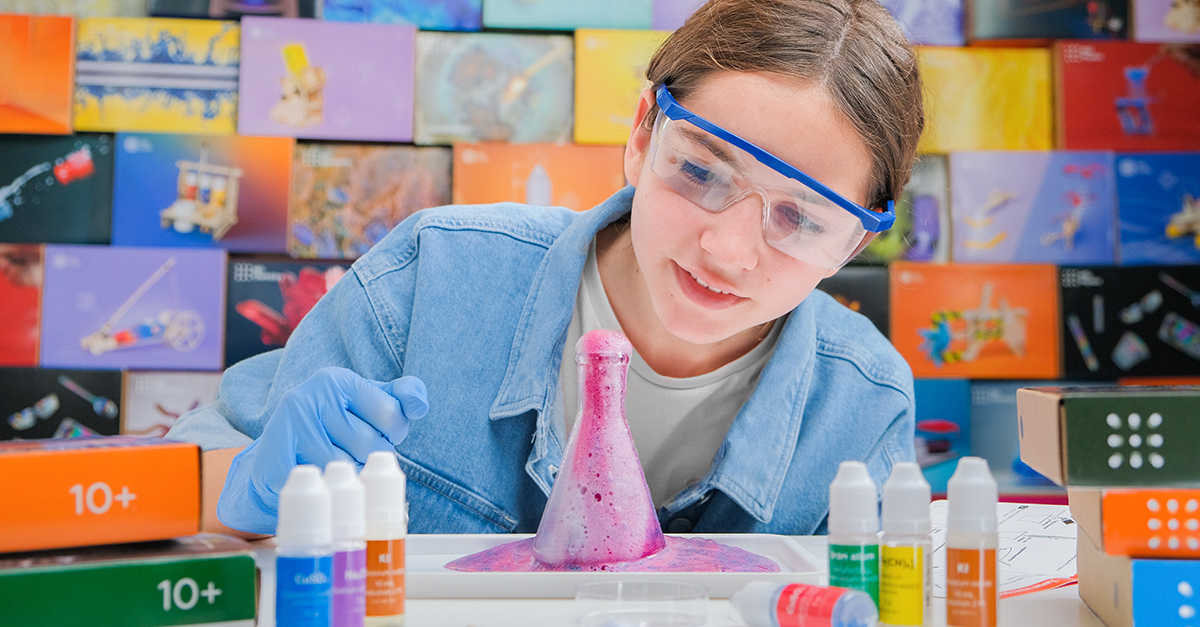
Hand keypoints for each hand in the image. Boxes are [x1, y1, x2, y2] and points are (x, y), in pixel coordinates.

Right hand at [217, 366, 427, 533]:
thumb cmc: (335, 425)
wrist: (279, 453)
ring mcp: (287, 431)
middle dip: (372, 457)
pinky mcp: (272, 461)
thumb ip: (403, 396)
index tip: (378, 432)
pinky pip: (321, 487)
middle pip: (371, 445)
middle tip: (354, 453)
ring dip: (352, 477)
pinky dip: (328, 492)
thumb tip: (418, 406)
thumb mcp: (369, 401)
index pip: (391, 414)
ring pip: (347, 469)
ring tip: (337, 466)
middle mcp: (308, 398)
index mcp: (336, 380)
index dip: (393, 433)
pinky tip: (320, 482)